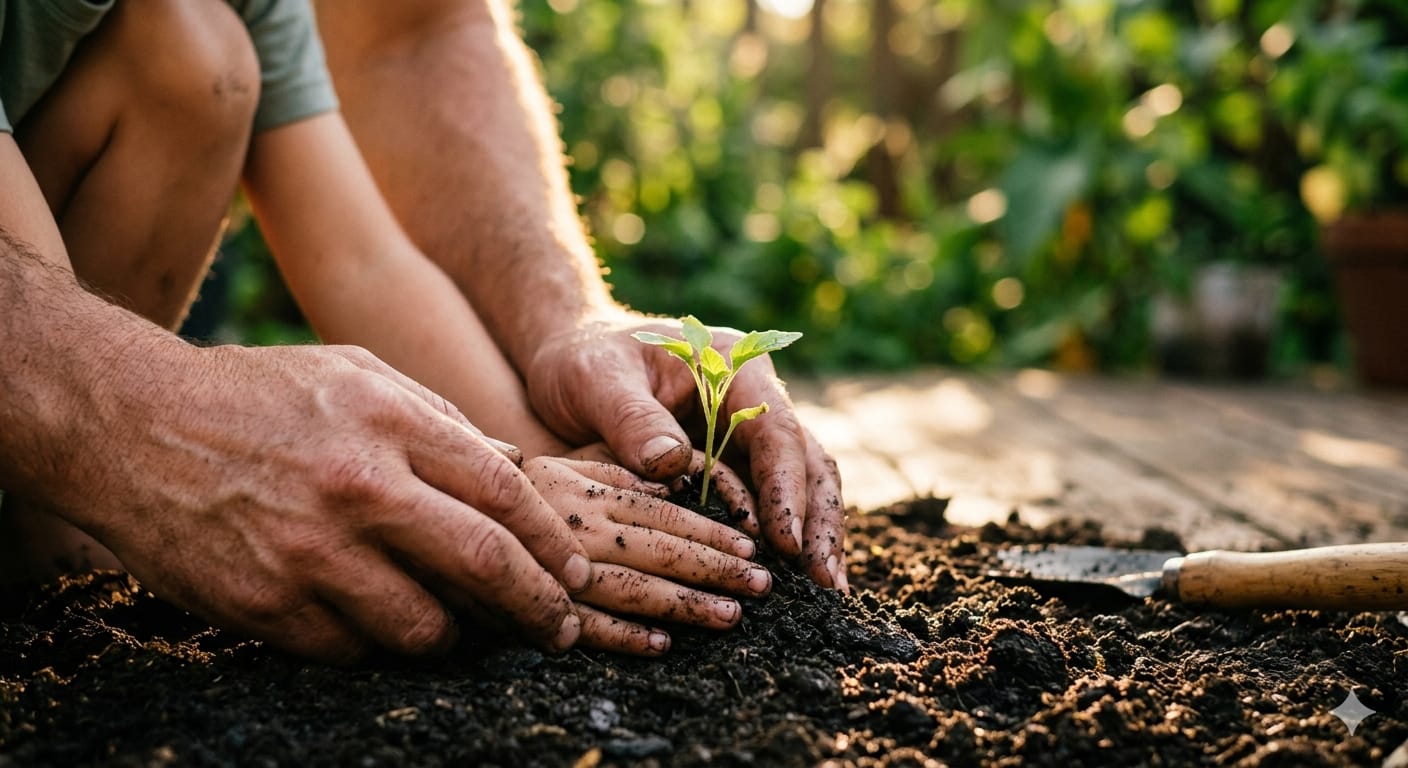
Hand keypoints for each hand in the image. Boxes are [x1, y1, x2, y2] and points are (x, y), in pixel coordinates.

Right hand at [61, 342, 591, 662]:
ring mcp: (310, 552)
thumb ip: (439, 421)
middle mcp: (358, 488)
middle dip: (538, 609)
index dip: (553, 544)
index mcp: (390, 424)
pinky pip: (350, 653)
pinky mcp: (264, 604)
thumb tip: (514, 474)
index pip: (505, 496)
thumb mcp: (357, 374)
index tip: (574, 574)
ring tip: (456, 630)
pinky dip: (372, 646)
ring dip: (452, 638)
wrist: (131, 423)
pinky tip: (371, 625)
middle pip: (483, 566)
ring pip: (422, 628)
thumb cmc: (258, 395)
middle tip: (561, 631)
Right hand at [522, 456, 770, 655]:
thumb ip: (614, 471)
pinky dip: (623, 636)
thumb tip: (674, 481)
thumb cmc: (503, 481)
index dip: (709, 530)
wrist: (423, 500)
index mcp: (584, 489)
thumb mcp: (563, 460)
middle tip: (762, 586)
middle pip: (657, 549)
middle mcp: (574, 527)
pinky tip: (661, 644)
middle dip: (714, 570)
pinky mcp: (526, 605)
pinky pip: (581, 624)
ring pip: (630, 588)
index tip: (748, 546)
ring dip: (684, 606)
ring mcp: (552, 569)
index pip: (661, 511)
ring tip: (730, 617)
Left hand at [525, 310, 847, 591]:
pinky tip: (789, 586)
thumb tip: (673, 465)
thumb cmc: (582, 362)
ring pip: (801, 489)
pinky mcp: (729, 472)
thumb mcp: (598, 380)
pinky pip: (764, 510)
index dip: (787, 489)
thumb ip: (633, 419)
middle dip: (821, 523)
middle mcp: (753, 404)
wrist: (563, 362)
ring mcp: (744, 440)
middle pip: (807, 464)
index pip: (776, 432)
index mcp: (734, 369)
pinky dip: (780, 547)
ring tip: (822, 593)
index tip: (786, 542)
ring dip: (813, 541)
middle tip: (826, 583)